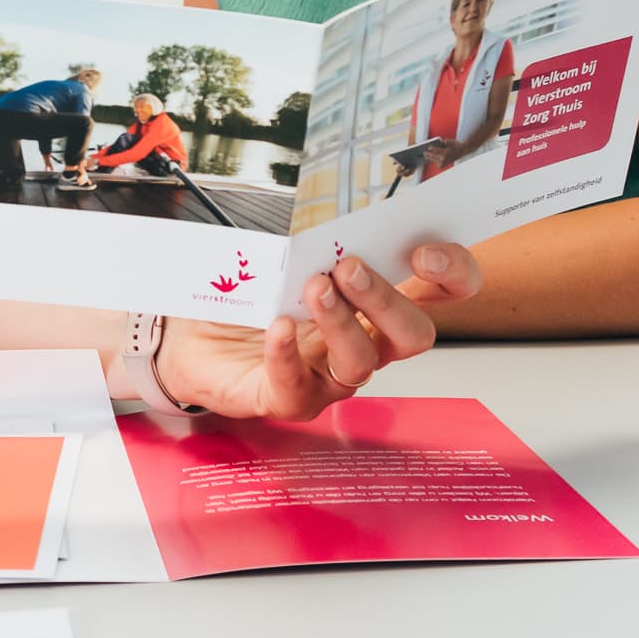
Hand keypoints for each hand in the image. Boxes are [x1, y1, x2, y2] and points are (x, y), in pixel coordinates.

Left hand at [150, 244, 481, 420]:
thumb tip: (337, 237)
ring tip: (312, 288)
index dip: (452, 274)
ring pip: (362, 363)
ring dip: (341, 321)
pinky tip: (275, 328)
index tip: (425, 253)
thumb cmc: (243, 297)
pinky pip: (297, 388)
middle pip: (413, 335)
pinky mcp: (287, 400)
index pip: (442, 292)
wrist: (186, 335)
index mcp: (372, 303)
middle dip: (388, 299)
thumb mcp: (280, 257)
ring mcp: (328, 377)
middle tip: (349, 268)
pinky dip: (287, 354)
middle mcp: (362, 343)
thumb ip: (314, 247)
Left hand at [420, 141, 455, 167]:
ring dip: (429, 158)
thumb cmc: (455, 146)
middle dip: (428, 154)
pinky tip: (429, 158)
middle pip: (432, 156)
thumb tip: (443, 141)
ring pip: (433, 160)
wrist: (461, 152)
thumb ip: (446, 141)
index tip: (428, 147)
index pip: (435, 150)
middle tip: (424, 152)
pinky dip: (433, 160)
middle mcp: (443, 159)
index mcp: (445, 153)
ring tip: (425, 155)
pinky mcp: (443, 165)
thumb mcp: (451, 141)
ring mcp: (443, 163)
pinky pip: (436, 163)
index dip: (430, 148)